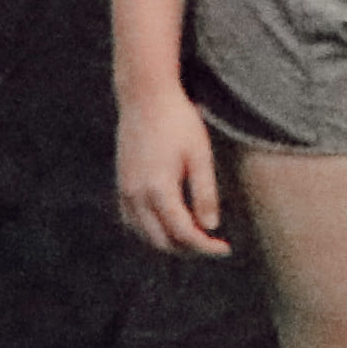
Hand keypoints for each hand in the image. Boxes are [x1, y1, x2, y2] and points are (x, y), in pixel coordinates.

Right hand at [113, 84, 231, 258]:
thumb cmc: (179, 122)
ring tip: (195, 239)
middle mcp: (136, 195)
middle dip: (188, 249)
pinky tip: (168, 227)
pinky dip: (150, 231)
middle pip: (161, 240)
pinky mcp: (121, 184)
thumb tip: (210, 226)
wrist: (145, 98)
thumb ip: (205, 192)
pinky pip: (132, 221)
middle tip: (213, 246)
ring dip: (168, 243)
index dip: (205, 246)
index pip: (183, 233)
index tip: (225, 249)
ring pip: (143, 234)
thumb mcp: (200, 155)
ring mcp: (124, 191)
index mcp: (158, 189)